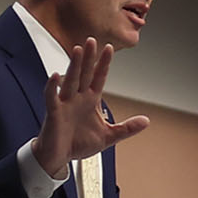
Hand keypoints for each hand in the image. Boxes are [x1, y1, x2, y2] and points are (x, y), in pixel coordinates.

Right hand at [29, 36, 150, 181]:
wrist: (59, 157)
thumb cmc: (78, 143)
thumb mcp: (108, 136)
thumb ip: (127, 128)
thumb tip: (145, 121)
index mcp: (90, 100)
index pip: (98, 77)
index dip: (104, 64)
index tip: (109, 49)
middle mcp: (77, 98)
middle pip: (84, 73)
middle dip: (88, 57)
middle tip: (92, 40)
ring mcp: (65, 104)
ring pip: (70, 80)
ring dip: (74, 65)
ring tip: (78, 50)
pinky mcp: (53, 113)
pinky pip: (52, 97)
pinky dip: (53, 87)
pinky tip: (55, 76)